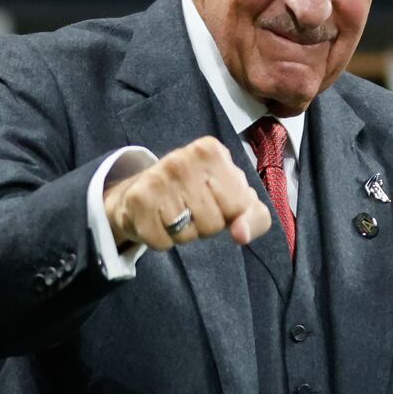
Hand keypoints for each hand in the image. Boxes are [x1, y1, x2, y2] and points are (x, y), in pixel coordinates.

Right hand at [104, 136, 271, 250]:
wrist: (143, 191)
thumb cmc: (199, 193)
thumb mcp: (235, 198)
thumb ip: (254, 217)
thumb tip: (241, 235)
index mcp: (211, 151)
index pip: (238, 207)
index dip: (228, 214)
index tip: (215, 201)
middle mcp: (182, 158)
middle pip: (213, 223)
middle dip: (205, 226)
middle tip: (190, 209)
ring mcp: (157, 176)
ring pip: (187, 235)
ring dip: (183, 235)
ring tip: (174, 214)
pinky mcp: (138, 199)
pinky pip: (162, 241)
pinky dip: (162, 240)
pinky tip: (157, 220)